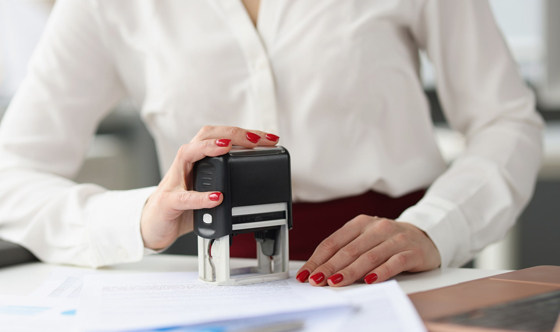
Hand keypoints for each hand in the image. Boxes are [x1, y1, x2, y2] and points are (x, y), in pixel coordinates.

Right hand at [140, 126, 279, 249]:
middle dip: (232, 133)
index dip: (244, 133)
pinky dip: (201, 196)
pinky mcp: (168, 202)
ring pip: (188, 153)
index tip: (267, 138)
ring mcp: (175, 181)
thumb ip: (226, 182)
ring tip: (229, 148)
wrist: (153, 226)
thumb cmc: (182, 206)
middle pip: (205, 136)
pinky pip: (183, 197)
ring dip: (209, 148)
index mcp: (198, 160)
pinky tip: (217, 196)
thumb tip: (257, 178)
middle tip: (256, 138)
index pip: (220, 136)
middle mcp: (185, 164)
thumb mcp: (208, 190)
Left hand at [295, 216, 440, 285]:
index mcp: (360, 223)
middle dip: (329, 267)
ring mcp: (395, 239)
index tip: (306, 274)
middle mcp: (377, 228)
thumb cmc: (389, 241)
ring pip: (369, 256)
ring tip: (336, 282)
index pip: (333, 242)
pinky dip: (381, 272)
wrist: (426, 235)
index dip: (318, 259)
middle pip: (348, 250)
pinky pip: (395, 262)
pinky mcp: (412, 251)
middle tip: (316, 281)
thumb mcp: (365, 240)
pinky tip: (370, 280)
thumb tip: (319, 270)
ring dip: (350, 271)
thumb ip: (346, 251)